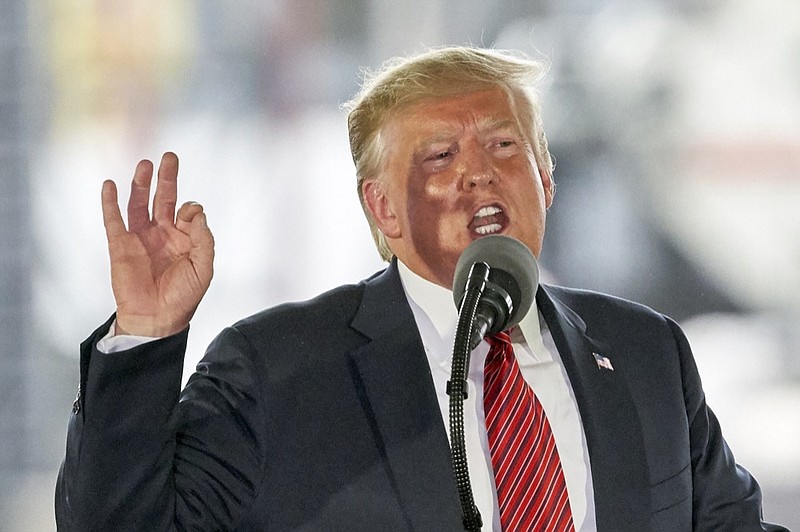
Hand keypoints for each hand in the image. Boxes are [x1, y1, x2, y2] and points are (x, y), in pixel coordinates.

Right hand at [101, 152, 213, 336]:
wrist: (156, 319)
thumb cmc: (183, 297)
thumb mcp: (204, 267)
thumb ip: (204, 238)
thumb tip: (194, 211)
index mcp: (183, 239)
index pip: (187, 212)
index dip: (190, 210)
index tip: (188, 217)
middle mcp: (161, 234)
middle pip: (163, 198)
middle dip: (166, 178)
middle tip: (169, 157)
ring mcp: (140, 238)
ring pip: (139, 203)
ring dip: (141, 183)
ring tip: (144, 164)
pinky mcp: (120, 245)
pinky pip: (113, 219)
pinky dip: (111, 202)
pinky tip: (111, 185)